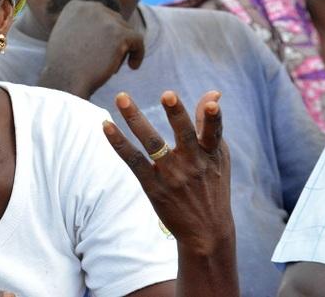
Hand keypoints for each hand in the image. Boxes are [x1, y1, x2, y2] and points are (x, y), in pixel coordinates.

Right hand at [39, 1, 143, 97]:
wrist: (65, 81)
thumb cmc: (63, 66)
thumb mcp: (65, 36)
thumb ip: (81, 25)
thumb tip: (103, 25)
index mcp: (75, 5)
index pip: (101, 15)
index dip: (104, 34)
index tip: (99, 51)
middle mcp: (90, 7)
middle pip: (115, 21)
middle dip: (114, 41)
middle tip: (105, 62)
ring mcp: (106, 19)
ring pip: (126, 32)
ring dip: (122, 49)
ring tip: (111, 68)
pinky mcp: (120, 33)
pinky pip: (138, 41)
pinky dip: (138, 54)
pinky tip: (133, 66)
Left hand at [103, 90, 233, 255]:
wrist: (206, 231)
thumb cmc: (211, 183)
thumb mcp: (217, 156)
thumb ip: (210, 124)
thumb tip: (212, 93)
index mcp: (211, 154)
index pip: (214, 133)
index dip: (213, 119)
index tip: (213, 104)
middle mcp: (192, 163)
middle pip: (184, 135)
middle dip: (177, 114)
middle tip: (167, 94)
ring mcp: (172, 175)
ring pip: (152, 143)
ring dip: (136, 119)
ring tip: (122, 97)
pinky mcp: (153, 186)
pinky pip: (133, 160)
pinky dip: (119, 143)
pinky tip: (106, 126)